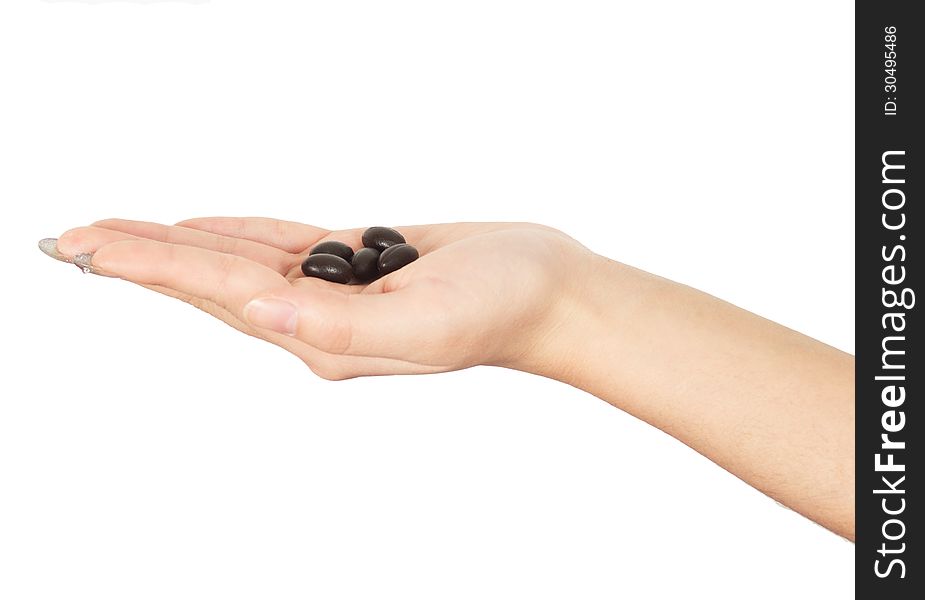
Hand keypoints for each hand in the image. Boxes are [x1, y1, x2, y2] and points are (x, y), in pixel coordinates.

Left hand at [53, 218, 591, 378]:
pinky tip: (204, 229)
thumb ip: (338, 329)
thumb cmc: (499, 309)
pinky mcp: (360, 266)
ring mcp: (336, 293)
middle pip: (211, 280)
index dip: (149, 266)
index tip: (85, 246)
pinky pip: (283, 246)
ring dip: (178, 246)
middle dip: (142, 257)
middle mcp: (318, 320)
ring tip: (120, 234)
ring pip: (239, 261)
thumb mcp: (426, 326)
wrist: (546, 291)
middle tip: (73, 237)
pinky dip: (237, 234)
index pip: (218, 293)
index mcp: (322, 339)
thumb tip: (259, 313)